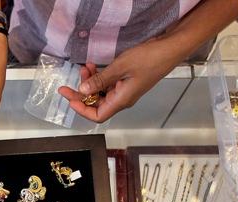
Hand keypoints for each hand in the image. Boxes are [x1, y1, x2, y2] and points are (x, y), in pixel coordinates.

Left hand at [58, 37, 182, 122]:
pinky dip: (99, 77)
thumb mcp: (120, 68)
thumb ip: (100, 81)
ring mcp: (125, 91)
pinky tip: (93, 67)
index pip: (97, 115)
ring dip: (90, 82)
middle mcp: (122, 99)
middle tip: (67, 84)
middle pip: (96, 104)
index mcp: (121, 101)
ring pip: (101, 93)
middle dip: (81, 94)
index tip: (70, 99)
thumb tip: (83, 92)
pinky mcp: (126, 82)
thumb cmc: (149, 59)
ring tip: (85, 68)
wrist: (169, 49)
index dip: (81, 110)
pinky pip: (108, 84)